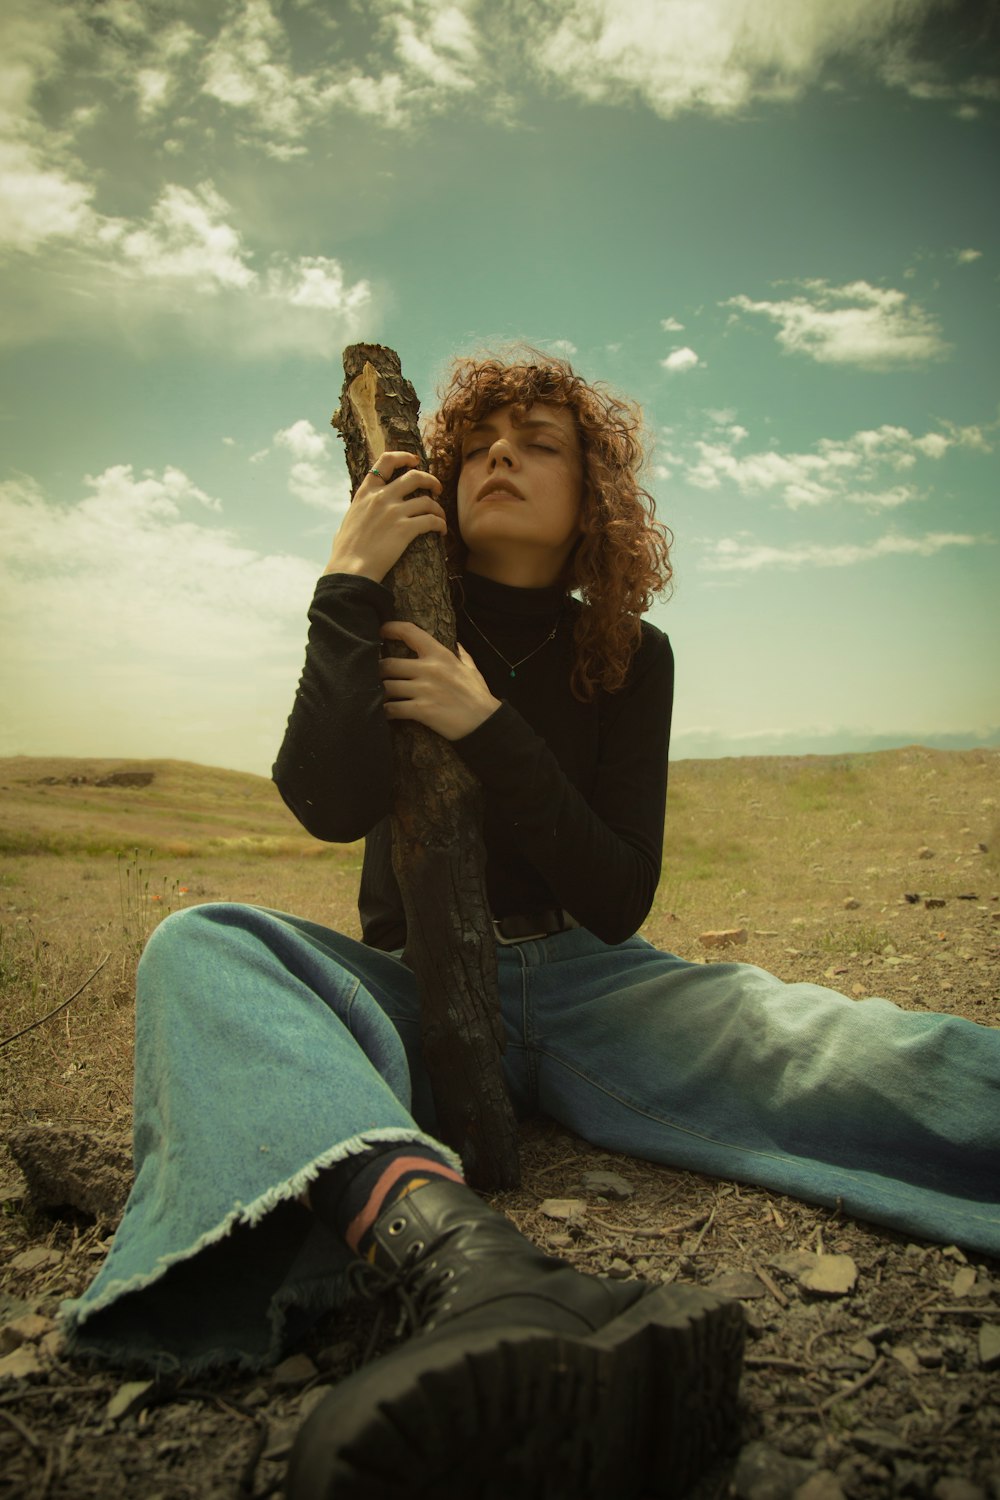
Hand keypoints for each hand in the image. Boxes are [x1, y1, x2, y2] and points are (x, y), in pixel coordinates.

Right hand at [324, 451, 446, 583]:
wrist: (350, 570)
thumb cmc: (345, 552)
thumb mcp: (346, 522)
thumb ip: (356, 514)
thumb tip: (352, 519)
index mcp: (366, 493)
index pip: (386, 461)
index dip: (404, 457)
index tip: (415, 461)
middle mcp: (381, 497)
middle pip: (415, 476)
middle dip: (431, 480)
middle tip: (437, 489)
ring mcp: (394, 512)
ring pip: (427, 501)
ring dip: (438, 509)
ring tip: (440, 517)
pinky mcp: (405, 529)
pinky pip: (432, 521)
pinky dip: (440, 524)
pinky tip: (441, 531)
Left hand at [379, 621, 500, 740]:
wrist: (484, 723)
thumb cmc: (477, 695)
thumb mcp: (471, 669)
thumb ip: (462, 654)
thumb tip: (457, 643)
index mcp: (440, 655)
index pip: (410, 632)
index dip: (391, 628)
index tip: (382, 631)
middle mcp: (429, 669)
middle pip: (389, 664)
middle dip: (380, 670)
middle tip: (379, 675)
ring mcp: (423, 690)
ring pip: (387, 687)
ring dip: (382, 692)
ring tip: (383, 695)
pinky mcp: (420, 710)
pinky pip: (392, 709)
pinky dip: (387, 711)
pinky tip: (388, 712)